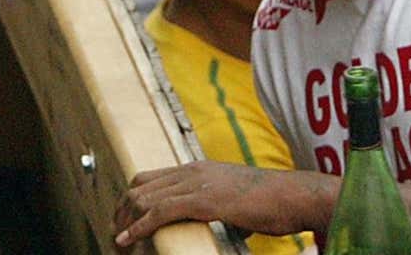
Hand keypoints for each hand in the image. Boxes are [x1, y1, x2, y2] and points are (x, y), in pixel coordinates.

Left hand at [113, 160, 334, 247]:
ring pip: (144, 197)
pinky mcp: (204, 201)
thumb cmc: (275, 202)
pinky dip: (138, 227)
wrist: (294, 196)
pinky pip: (160, 212)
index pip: (152, 177)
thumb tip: (234, 226)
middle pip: (140, 185)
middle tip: (116, 233)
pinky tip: (128, 240)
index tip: (125, 221)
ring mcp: (198, 184)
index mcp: (201, 168)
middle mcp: (195, 171)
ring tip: (118, 241)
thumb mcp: (244, 201)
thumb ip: (230, 209)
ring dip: (125, 221)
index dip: (132, 199)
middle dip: (122, 210)